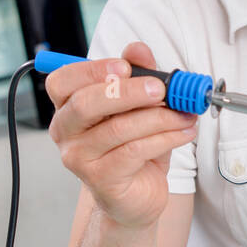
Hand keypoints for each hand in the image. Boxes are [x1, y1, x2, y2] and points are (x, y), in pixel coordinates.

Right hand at [46, 41, 198, 228]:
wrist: (137, 197)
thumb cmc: (134, 148)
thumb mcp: (140, 108)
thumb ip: (138, 75)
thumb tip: (138, 49)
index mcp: (68, 107)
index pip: (62, 81)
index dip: (91, 70)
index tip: (126, 66)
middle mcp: (65, 131)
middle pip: (85, 103)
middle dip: (128, 92)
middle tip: (161, 89)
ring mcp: (79, 158)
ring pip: (117, 128)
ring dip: (159, 117)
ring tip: (184, 114)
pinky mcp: (101, 179)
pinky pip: (134, 151)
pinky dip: (165, 138)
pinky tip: (184, 132)